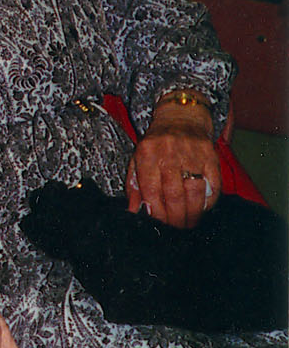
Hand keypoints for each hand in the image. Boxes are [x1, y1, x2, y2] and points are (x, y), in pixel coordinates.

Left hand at [126, 103, 219, 228]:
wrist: (180, 118)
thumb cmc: (156, 144)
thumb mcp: (138, 159)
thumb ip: (135, 186)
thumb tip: (134, 212)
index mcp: (147, 153)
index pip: (151, 190)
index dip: (156, 212)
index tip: (160, 224)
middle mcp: (169, 152)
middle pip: (174, 194)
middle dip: (176, 218)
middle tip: (177, 228)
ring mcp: (192, 153)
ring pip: (195, 192)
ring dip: (193, 214)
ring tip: (189, 222)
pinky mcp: (211, 155)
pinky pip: (214, 185)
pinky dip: (209, 201)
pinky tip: (203, 208)